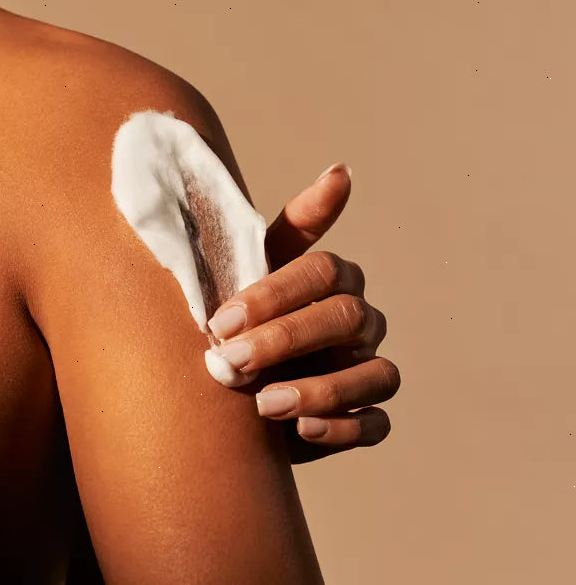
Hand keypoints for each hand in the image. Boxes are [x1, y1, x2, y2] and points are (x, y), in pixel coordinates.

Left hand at [207, 163, 399, 463]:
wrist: (227, 387)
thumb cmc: (241, 318)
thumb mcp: (253, 269)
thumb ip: (295, 226)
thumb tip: (342, 169)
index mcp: (334, 280)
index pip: (323, 272)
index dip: (274, 295)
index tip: (220, 320)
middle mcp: (360, 320)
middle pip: (346, 319)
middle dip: (284, 341)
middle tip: (228, 363)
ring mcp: (367, 368)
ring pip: (375, 373)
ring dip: (318, 389)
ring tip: (262, 405)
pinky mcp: (366, 416)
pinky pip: (378, 423)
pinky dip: (344, 428)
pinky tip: (302, 430)